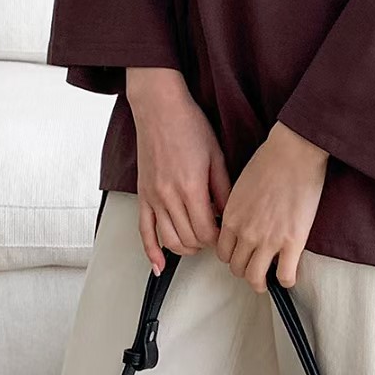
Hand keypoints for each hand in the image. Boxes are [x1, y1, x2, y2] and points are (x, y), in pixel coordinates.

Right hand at [127, 67, 230, 275]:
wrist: (159, 108)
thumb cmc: (189, 126)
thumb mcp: (217, 156)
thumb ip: (223, 189)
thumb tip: (231, 215)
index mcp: (191, 188)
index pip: (207, 232)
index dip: (220, 239)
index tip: (228, 235)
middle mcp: (169, 197)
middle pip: (189, 239)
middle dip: (206, 244)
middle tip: (216, 237)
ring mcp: (153, 198)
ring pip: (169, 240)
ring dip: (186, 248)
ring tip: (198, 243)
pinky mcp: (143, 195)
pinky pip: (144, 231)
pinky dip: (150, 252)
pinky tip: (158, 266)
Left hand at [216, 121, 328, 292]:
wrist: (294, 151)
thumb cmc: (271, 159)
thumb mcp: (241, 185)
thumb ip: (238, 207)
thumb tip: (243, 219)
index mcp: (231, 217)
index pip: (222, 252)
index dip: (232, 256)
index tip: (241, 255)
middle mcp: (246, 232)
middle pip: (236, 267)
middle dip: (245, 270)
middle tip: (255, 269)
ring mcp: (268, 239)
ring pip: (255, 277)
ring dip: (260, 282)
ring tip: (268, 280)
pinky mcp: (292, 242)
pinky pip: (285, 276)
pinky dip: (286, 281)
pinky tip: (289, 275)